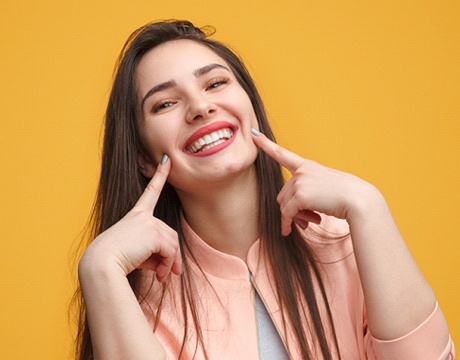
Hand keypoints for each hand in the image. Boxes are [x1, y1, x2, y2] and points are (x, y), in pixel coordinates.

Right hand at [80, 155, 181, 282]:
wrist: (101, 265)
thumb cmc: (115, 261)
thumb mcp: (137, 254)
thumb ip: (154, 254)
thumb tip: (169, 267)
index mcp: (135, 216)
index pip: (150, 192)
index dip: (160, 175)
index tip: (167, 160)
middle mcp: (143, 216)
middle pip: (170, 234)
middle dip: (173, 256)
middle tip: (169, 274)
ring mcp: (148, 223)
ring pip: (172, 243)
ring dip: (171, 262)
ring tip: (162, 277)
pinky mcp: (153, 233)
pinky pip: (170, 250)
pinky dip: (168, 264)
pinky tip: (160, 276)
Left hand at [252, 130, 374, 235]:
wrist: (358, 200)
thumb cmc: (345, 197)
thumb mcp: (324, 189)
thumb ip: (306, 194)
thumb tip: (289, 214)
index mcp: (308, 166)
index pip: (283, 154)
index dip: (266, 144)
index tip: (254, 134)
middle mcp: (302, 171)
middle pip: (283, 194)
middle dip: (291, 210)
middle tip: (306, 221)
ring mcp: (301, 181)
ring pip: (283, 205)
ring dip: (292, 218)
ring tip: (310, 222)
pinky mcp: (301, 195)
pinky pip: (287, 213)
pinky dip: (287, 224)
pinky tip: (289, 231)